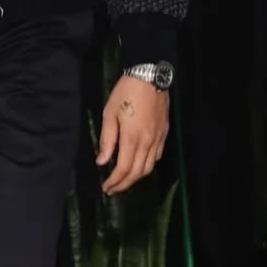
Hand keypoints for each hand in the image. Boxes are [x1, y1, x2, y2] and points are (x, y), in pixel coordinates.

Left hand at [97, 75, 169, 194]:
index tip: (106, 188)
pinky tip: (138, 165)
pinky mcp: (164, 133)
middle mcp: (148, 142)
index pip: (124, 169)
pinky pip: (157, 156)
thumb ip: (107, 140)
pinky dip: (147, 166)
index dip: (115, 181)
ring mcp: (158, 138)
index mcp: (132, 138)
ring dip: (136, 178)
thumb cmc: (125, 93)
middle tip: (112, 189)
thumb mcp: (110, 114)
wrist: (150, 77)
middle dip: (124, 184)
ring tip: (124, 181)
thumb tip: (102, 162)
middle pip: (138, 172)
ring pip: (149, 167)